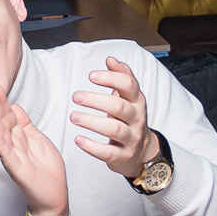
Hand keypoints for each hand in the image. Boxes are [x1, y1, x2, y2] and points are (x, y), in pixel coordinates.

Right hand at [0, 83, 68, 215]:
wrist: (54, 196)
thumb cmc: (47, 171)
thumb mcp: (38, 140)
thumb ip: (25, 124)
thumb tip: (14, 106)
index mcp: (19, 138)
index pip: (8, 116)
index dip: (3, 101)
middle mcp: (13, 145)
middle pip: (2, 121)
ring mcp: (12, 156)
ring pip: (0, 133)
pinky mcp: (15, 167)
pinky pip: (5, 151)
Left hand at [71, 56, 157, 177]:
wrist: (142, 152)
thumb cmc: (129, 120)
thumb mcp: (130, 98)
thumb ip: (121, 78)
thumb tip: (110, 59)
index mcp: (137, 101)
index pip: (129, 86)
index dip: (111, 78)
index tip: (91, 76)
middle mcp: (136, 118)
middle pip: (119, 107)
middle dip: (96, 100)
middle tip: (76, 96)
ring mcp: (131, 138)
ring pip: (114, 129)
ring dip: (91, 122)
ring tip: (73, 116)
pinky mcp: (123, 156)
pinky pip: (108, 152)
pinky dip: (92, 147)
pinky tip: (78, 140)